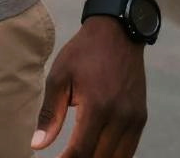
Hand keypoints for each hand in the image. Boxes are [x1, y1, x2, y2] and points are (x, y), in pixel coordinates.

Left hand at [32, 17, 147, 157]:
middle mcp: (120, 117)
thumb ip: (49, 113)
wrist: (117, 33)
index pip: (81, 151)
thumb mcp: (60, 76)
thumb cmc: (83, 53)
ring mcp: (134, 120)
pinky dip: (112, 156)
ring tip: (78, 156)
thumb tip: (38, 145)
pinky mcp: (141, 119)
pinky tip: (96, 153)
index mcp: (97, 106)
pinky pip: (129, 150)